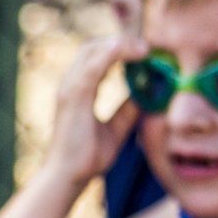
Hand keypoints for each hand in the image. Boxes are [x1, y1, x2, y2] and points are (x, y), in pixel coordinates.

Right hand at [38, 36, 146, 190]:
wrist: (68, 176)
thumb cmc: (87, 157)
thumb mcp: (116, 127)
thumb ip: (128, 108)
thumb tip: (149, 93)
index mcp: (77, 91)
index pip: (95, 57)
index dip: (119, 48)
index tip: (144, 52)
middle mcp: (70, 85)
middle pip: (93, 47)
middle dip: (121, 41)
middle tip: (147, 48)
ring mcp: (70, 89)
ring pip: (94, 49)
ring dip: (122, 44)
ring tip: (145, 49)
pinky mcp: (75, 95)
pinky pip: (96, 63)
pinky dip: (117, 53)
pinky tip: (137, 54)